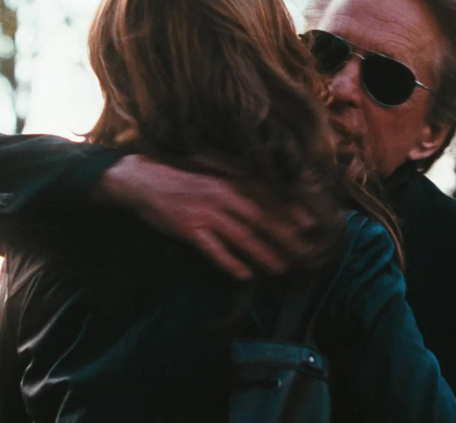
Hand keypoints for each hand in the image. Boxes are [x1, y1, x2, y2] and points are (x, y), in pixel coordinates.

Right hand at [92, 155, 319, 279]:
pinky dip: (230, 262)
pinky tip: (244, 275)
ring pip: (242, 236)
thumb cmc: (181, 182)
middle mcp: (223, 195)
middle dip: (285, 238)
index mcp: (230, 182)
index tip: (311, 226)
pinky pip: (214, 249)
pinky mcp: (189, 229)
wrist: (144, 180)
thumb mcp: (212, 179)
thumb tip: (262, 207)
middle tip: (304, 254)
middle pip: (261, 219)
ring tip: (281, 268)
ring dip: (263, 253)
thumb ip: (236, 190)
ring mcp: (206, 213)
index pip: (268, 198)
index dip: (290, 212)